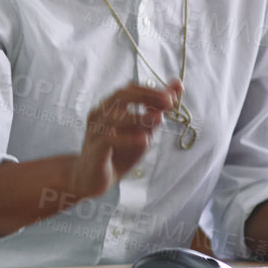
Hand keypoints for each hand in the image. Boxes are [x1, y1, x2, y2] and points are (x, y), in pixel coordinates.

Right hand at [65, 80, 180, 201]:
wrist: (92, 178)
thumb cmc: (117, 153)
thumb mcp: (141, 133)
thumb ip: (155, 114)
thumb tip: (175, 91)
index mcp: (109, 107)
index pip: (129, 89)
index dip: (150, 90)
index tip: (172, 95)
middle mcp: (100, 114)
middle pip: (121, 96)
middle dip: (146, 96)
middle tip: (167, 102)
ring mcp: (96, 131)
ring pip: (115, 117)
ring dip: (138, 117)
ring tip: (159, 119)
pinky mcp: (95, 149)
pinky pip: (110, 140)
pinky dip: (128, 139)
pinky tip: (144, 140)